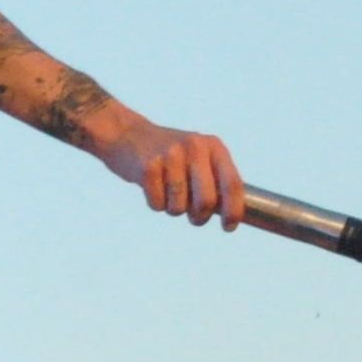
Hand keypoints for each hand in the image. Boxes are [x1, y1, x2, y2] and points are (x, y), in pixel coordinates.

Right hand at [92, 111, 245, 227]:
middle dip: (200, 217)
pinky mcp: (147, 166)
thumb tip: (234, 216)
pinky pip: (158, 204)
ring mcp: (171, 155)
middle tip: (195, 217)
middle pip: (207, 200)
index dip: (234, 210)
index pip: (232, 183)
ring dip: (174, 209)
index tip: (229, 227)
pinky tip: (152, 187)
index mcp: (214, 146)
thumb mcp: (200, 156)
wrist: (127, 134)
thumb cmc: (170, 155)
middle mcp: (195, 147)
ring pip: (180, 206)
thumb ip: (216, 179)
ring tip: (169, 194)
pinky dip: (156, 204)